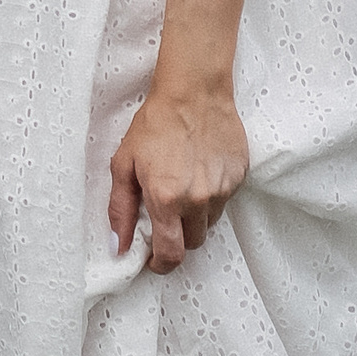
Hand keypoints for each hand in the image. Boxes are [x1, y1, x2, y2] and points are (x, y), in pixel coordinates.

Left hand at [107, 85, 247, 274]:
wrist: (193, 92)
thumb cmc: (155, 123)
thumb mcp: (124, 164)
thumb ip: (120, 210)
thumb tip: (117, 246)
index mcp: (167, 200)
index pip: (171, 254)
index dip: (161, 264)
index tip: (155, 260)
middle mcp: (198, 201)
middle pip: (193, 242)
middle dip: (178, 236)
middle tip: (166, 213)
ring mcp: (222, 190)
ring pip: (210, 222)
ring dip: (196, 215)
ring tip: (183, 183)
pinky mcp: (239, 177)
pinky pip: (225, 199)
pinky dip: (212, 193)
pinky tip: (200, 169)